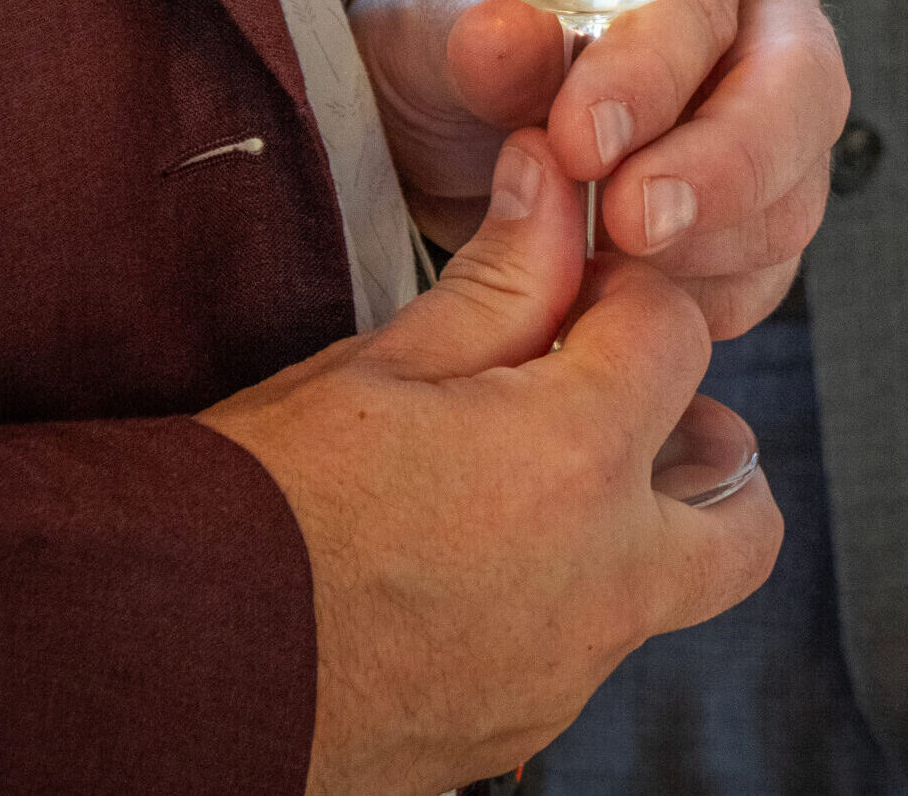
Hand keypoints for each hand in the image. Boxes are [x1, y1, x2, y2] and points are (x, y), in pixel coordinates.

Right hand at [200, 134, 781, 795]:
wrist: (165, 661)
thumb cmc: (256, 504)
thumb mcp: (380, 366)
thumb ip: (503, 278)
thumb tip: (557, 178)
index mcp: (574, 461)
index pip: (679, 337)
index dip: (625, 295)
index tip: (569, 294)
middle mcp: (602, 580)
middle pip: (743, 509)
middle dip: (697, 445)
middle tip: (603, 405)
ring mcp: (569, 670)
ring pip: (670, 587)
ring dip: (634, 525)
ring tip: (524, 482)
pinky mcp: (522, 729)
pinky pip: (588, 649)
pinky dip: (564, 594)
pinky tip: (465, 554)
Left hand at [351, 0, 848, 338]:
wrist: (455, 118)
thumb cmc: (468, 42)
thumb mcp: (449, 24)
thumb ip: (487, 36)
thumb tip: (501, 39)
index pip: (705, 5)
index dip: (651, 76)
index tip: (580, 139)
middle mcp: (763, 37)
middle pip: (798, 101)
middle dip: (717, 172)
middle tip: (627, 221)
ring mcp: (773, 138)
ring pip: (788, 202)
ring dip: (698, 247)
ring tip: (594, 262)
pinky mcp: (755, 228)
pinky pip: (759, 279)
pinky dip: (691, 303)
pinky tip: (615, 301)